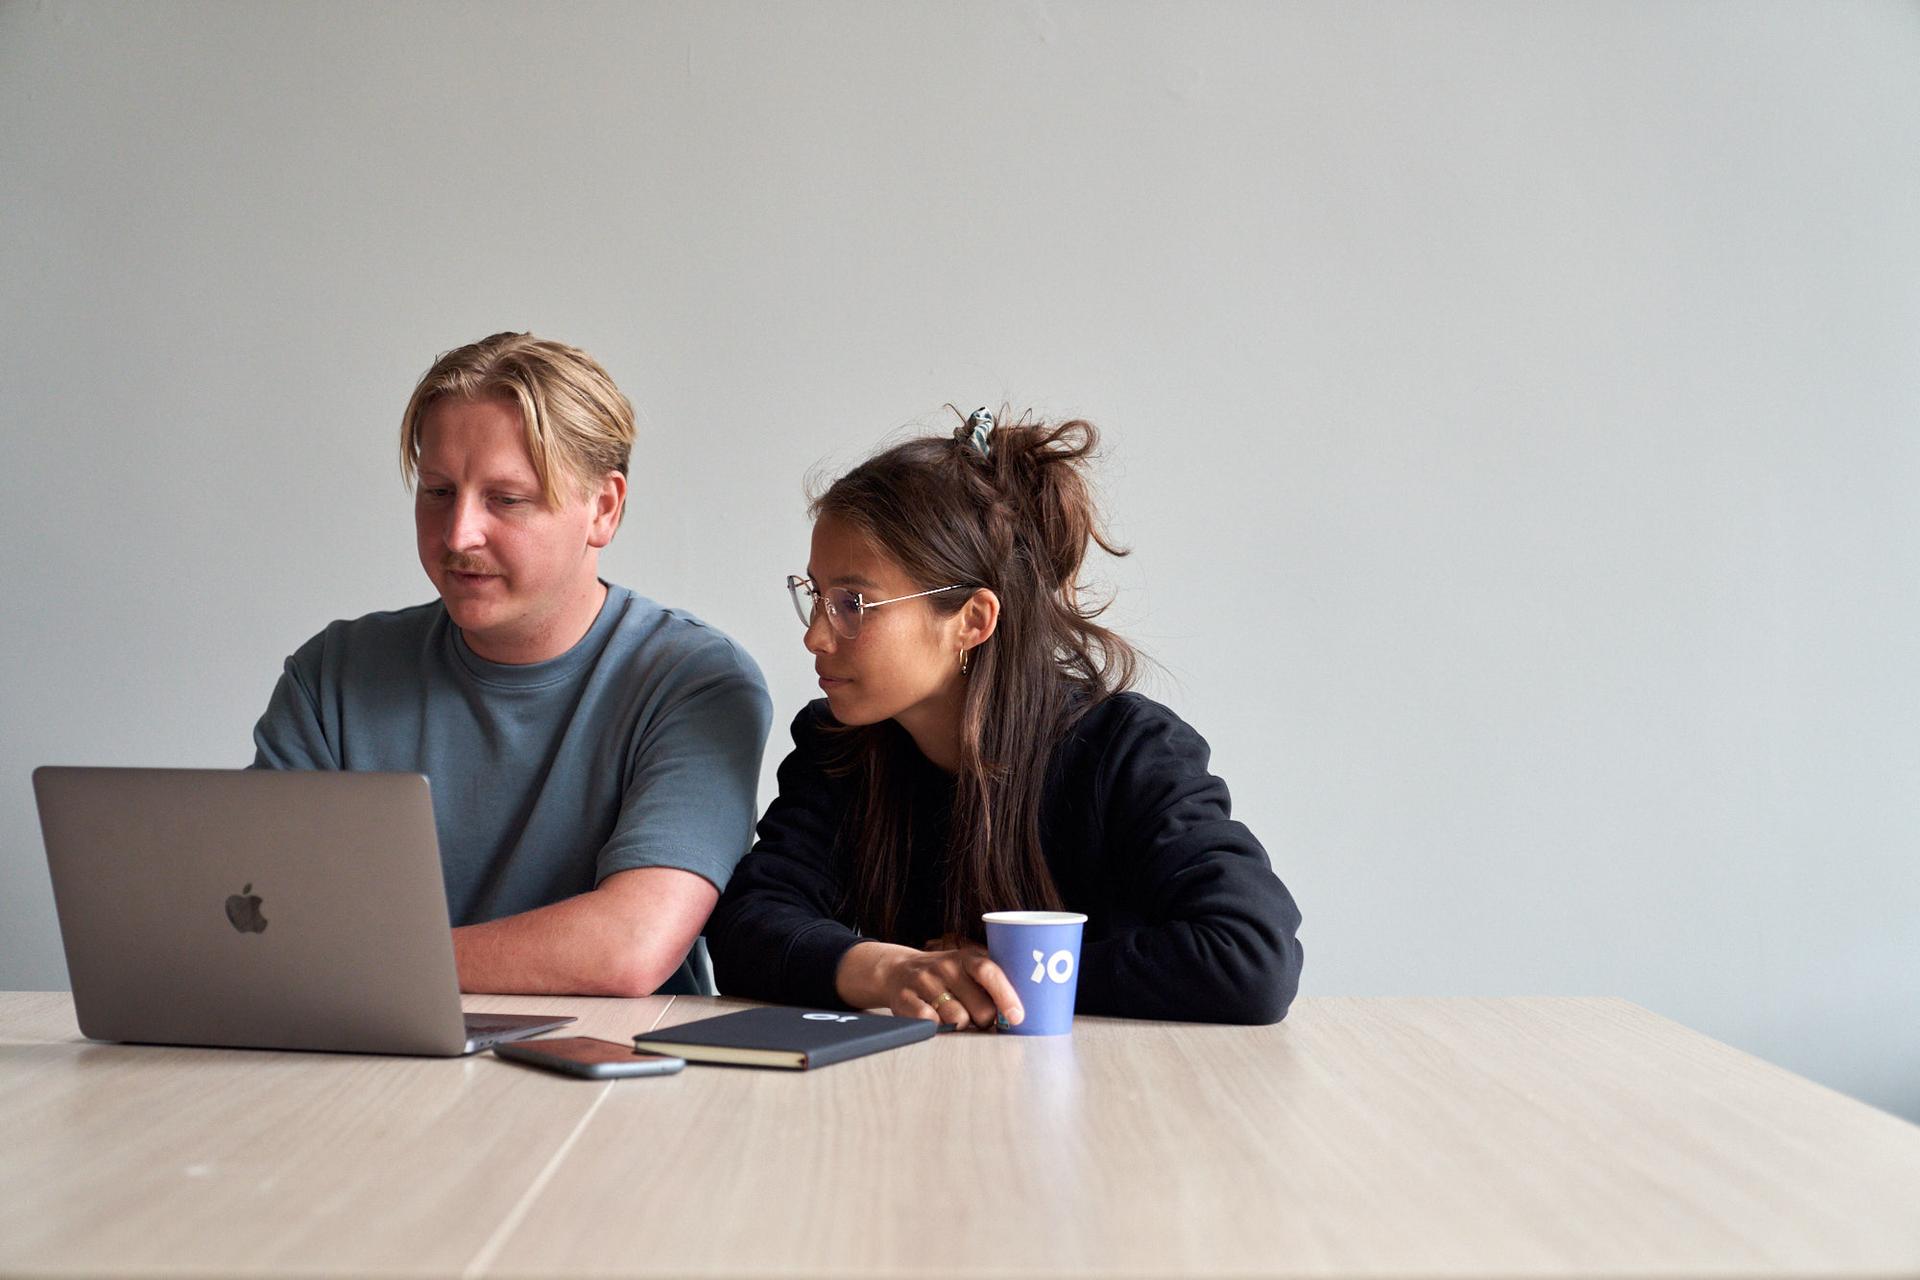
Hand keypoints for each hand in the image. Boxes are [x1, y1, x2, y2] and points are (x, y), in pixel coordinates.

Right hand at [836, 940, 1024, 1030]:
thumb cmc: (945, 976)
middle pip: (979, 1007)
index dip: (1006, 996)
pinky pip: (931, 1024)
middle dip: (985, 1021)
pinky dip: (939, 1028)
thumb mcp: (968, 968)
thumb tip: (1020, 1014)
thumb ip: (993, 983)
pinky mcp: (905, 1000)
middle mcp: (945, 966)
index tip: (1017, 1017)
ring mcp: (924, 982)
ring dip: (963, 1026)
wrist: (898, 971)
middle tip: (980, 1018)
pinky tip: (938, 1021)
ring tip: (958, 1018)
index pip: (989, 972)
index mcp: (966, 958)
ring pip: (957, 1019)